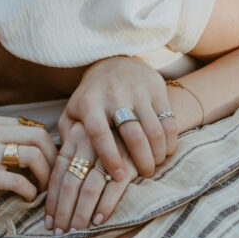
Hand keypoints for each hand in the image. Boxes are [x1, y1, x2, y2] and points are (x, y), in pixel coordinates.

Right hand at [0, 115, 57, 217]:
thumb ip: (9, 141)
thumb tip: (47, 149)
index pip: (36, 128)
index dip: (50, 149)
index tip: (50, 167)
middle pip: (39, 137)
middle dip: (53, 160)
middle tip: (52, 179)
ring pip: (33, 156)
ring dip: (45, 177)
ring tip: (41, 189)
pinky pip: (20, 181)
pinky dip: (31, 192)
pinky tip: (27, 197)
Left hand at [44, 121, 137, 233]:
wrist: (148, 106)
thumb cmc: (112, 126)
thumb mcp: (85, 127)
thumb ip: (68, 148)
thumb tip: (53, 178)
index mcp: (74, 136)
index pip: (58, 173)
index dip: (52, 201)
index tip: (49, 223)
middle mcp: (88, 141)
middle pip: (70, 183)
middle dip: (64, 212)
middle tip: (60, 234)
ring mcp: (110, 150)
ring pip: (89, 187)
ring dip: (81, 213)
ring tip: (76, 232)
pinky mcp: (131, 159)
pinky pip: (115, 187)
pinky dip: (105, 205)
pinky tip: (98, 221)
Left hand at [61, 56, 176, 178]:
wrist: (113, 62)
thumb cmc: (90, 98)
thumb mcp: (72, 113)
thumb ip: (68, 137)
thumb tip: (69, 165)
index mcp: (89, 103)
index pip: (99, 133)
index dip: (110, 156)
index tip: (119, 176)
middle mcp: (114, 95)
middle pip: (133, 135)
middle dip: (142, 160)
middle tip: (145, 174)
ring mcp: (137, 91)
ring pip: (154, 130)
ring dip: (158, 152)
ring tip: (155, 163)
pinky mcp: (157, 89)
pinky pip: (169, 120)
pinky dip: (170, 140)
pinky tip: (165, 150)